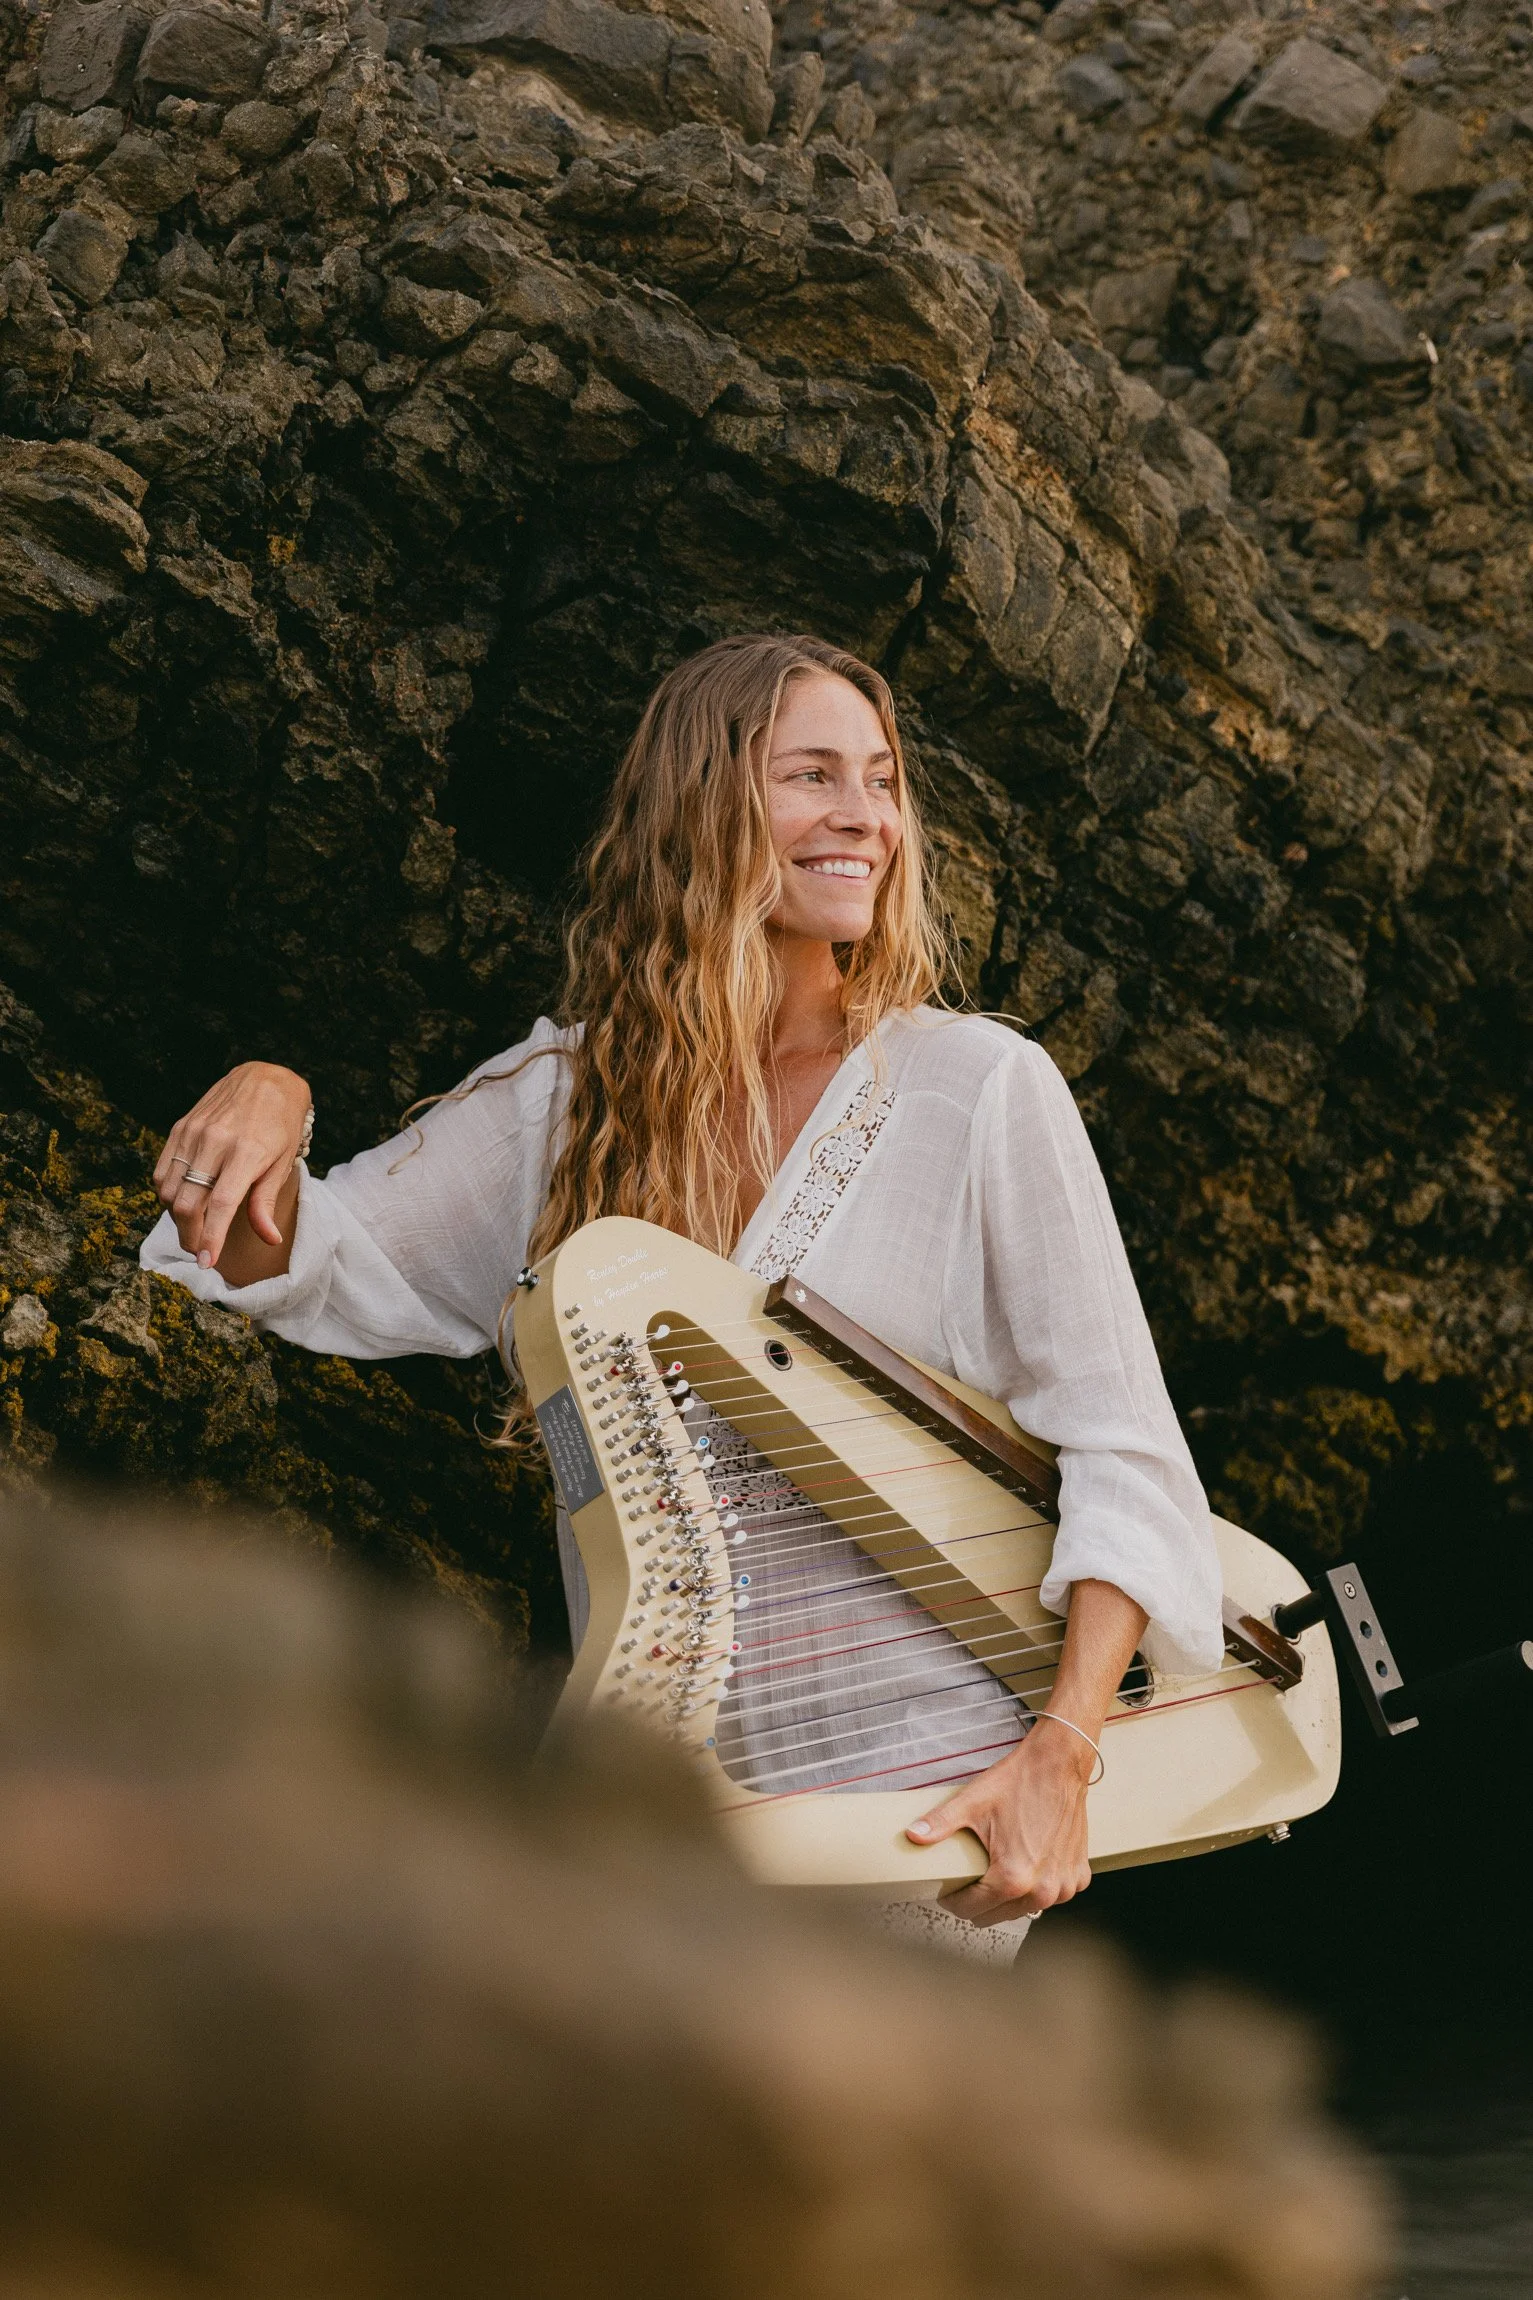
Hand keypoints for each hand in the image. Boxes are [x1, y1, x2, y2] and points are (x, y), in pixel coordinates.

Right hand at [153, 1063, 310, 1276]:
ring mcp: (193, 1133)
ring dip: (177, 1216)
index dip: (211, 1237)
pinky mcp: (180, 1127)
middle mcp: (215, 1142)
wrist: (266, 1079)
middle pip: (187, 1203)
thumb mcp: (283, 1163)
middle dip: (190, 1235)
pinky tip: (184, 1199)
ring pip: (169, 1190)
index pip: (221, 1205)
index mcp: (247, 1153)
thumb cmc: (281, 1125)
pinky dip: (167, 1192)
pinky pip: (162, 1170)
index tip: (206, 1262)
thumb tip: (268, 1239)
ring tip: (195, 1225)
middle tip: (200, 1250)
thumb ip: (266, 1202)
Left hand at [904, 1715, 1096, 1924]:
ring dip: (1011, 1896)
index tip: (948, 1890)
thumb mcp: (972, 1803)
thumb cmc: (1019, 1783)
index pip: (970, 1909)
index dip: (953, 1900)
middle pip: (997, 1915)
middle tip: (971, 1878)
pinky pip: (1053, 1895)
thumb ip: (939, 1824)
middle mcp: (1041, 1890)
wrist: (1059, 1764)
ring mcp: (1064, 1886)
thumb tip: (912, 1835)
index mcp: (1012, 1879)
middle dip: (980, 1901)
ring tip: (999, 1869)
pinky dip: (1040, 1886)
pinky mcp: (1079, 1877)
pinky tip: (1031, 1865)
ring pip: (1025, 1909)